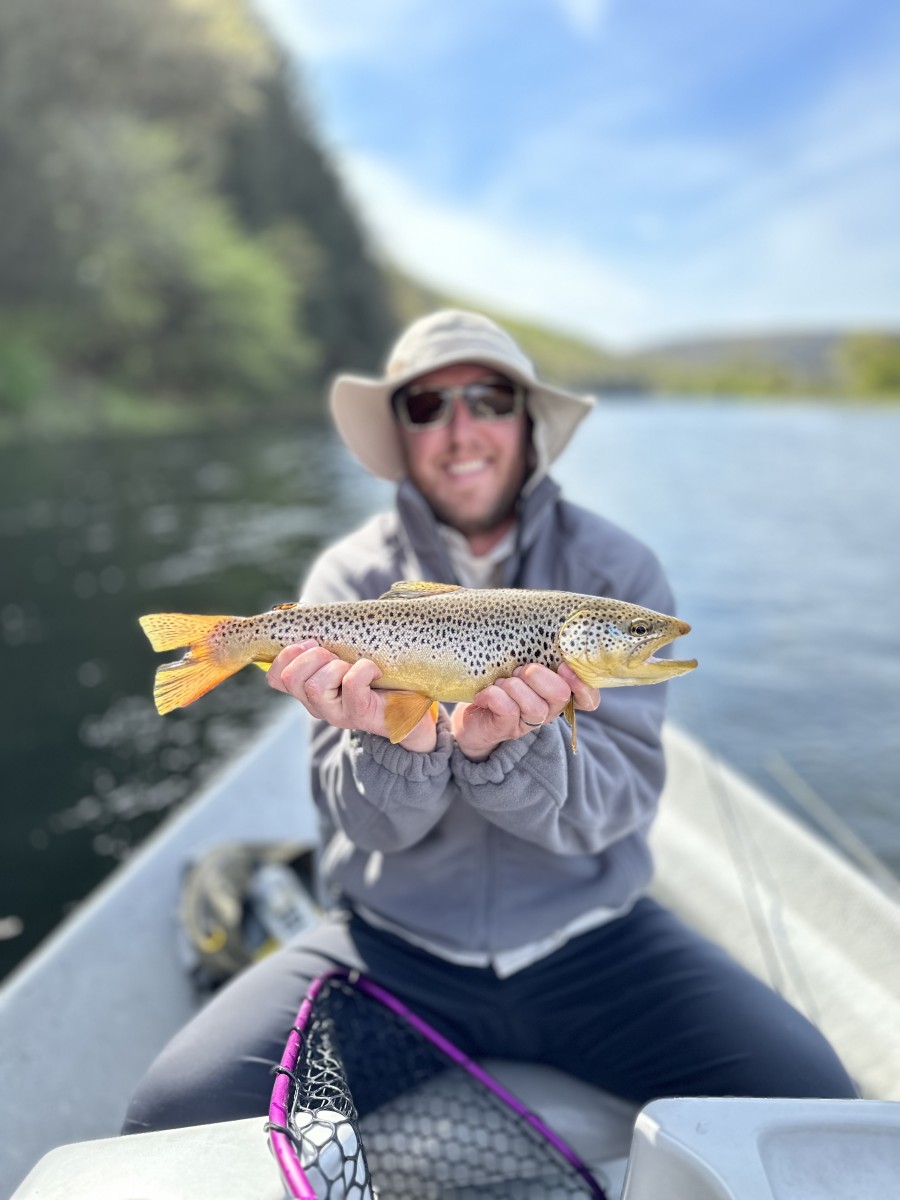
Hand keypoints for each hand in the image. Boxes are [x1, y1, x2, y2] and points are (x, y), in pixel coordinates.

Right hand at [266, 641, 437, 751]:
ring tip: (352, 665)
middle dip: (310, 655)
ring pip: (314, 685)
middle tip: (333, 653)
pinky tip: (375, 671)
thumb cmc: (379, 675)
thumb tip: (308, 609)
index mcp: (309, 690)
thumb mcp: (348, 656)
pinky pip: (350, 684)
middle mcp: (318, 706)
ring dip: (335, 665)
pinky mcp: (361, 715)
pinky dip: (363, 669)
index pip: (275, 677)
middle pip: (290, 679)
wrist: (414, 710)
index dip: (283, 656)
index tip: (308, 641)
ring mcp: (337, 714)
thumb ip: (328, 640)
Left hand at [451, 662, 599, 760]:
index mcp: (558, 692)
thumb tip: (538, 618)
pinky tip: (485, 694)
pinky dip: (493, 694)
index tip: (563, 666)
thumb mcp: (521, 664)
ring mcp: (529, 722)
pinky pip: (507, 709)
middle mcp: (548, 710)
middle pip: (560, 694)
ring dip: (512, 686)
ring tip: (500, 683)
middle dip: (536, 675)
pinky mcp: (506, 729)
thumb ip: (536, 651)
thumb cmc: (500, 682)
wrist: (471, 715)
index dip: (583, 684)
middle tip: (518, 670)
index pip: (588, 698)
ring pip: (534, 705)